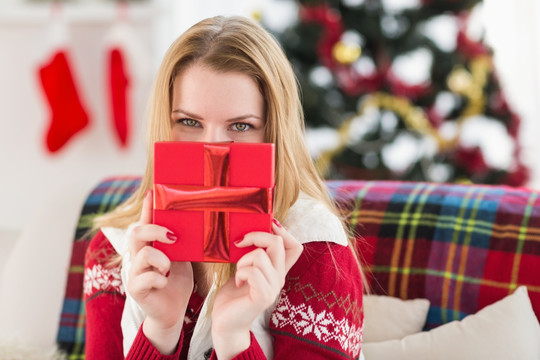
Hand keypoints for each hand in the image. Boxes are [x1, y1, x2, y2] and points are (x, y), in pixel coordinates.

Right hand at [127, 189, 193, 353]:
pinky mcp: (135, 289)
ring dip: (161, 260)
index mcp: (150, 246)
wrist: (173, 311)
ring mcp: (134, 272)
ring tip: (169, 269)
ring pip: (142, 255)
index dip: (148, 207)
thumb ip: (181, 243)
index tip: (153, 192)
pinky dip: (159, 279)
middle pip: (136, 233)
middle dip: (155, 230)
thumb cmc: (177, 282)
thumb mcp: (182, 258)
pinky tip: (165, 283)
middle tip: (173, 237)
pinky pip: (146, 278)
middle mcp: (138, 256)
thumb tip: (194, 223)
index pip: (146, 222)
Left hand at [211, 220, 302, 358]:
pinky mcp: (263, 297)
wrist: (226, 322)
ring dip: (242, 260)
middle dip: (257, 235)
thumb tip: (252, 228)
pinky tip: (238, 282)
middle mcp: (279, 278)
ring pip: (260, 256)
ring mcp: (273, 288)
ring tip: (239, 272)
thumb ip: (254, 253)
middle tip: (241, 243)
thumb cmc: (234, 294)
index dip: (283, 232)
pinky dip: (240, 273)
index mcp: (277, 270)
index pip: (295, 246)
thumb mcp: (246, 267)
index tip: (264, 229)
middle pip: (279, 243)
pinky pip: (253, 272)